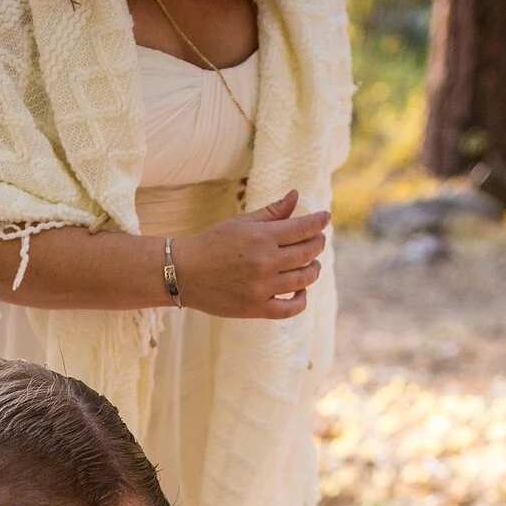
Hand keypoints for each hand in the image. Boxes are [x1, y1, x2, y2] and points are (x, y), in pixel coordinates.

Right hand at [173, 192, 328, 319]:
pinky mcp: (254, 308)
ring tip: (311, 264)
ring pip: (304, 278)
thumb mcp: (240, 223)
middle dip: (318, 243)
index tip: (324, 218)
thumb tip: (296, 196)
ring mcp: (261, 287)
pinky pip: (290, 309)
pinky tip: (300, 291)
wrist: (181, 273)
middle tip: (316, 241)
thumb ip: (272, 212)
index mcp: (262, 237)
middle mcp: (265, 262)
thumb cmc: (211, 244)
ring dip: (314, 268)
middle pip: (308, 252)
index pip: (304, 228)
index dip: (319, 221)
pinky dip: (302, 299)